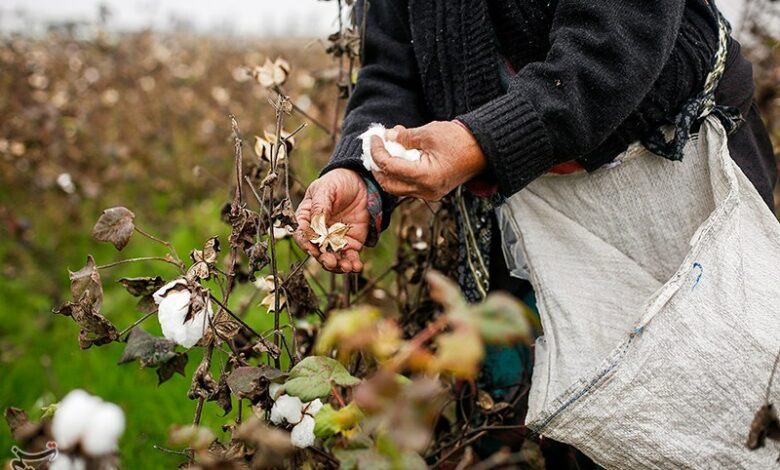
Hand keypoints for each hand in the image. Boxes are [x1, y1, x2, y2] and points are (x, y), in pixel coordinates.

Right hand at [294, 169, 367, 272]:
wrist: (361, 182)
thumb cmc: (337, 182)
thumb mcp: (325, 189)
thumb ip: (319, 207)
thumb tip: (316, 225)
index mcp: (307, 219)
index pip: (302, 235)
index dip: (306, 243)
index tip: (312, 249)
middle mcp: (319, 233)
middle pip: (317, 251)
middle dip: (323, 259)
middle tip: (331, 262)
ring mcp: (334, 240)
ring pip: (333, 258)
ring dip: (338, 266)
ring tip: (347, 267)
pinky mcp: (351, 243)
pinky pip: (350, 257)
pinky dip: (353, 264)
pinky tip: (357, 266)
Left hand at [370, 121, 486, 200]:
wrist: (484, 149)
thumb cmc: (461, 140)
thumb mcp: (429, 133)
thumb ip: (405, 137)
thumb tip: (387, 137)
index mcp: (425, 177)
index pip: (390, 167)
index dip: (377, 152)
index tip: (374, 138)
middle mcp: (426, 190)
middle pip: (389, 184)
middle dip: (378, 165)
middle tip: (375, 147)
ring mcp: (429, 193)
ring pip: (397, 187)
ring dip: (388, 169)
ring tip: (388, 147)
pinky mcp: (432, 190)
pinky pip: (409, 185)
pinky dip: (400, 171)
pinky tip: (400, 153)